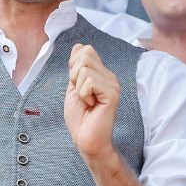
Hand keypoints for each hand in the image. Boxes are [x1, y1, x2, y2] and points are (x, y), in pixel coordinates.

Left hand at [65, 44, 120, 160]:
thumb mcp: (73, 87)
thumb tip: (79, 45)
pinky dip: (83, 94)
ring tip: (87, 101)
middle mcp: (110, 77)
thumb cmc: (80, 118)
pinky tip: (91, 105)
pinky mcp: (112, 94)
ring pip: (85, 68)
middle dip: (74, 75)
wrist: (86, 140)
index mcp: (101, 74)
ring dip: (78, 87)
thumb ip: (76, 68)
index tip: (76, 85)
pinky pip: (89, 81)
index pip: (86, 50)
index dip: (73, 65)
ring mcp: (113, 85)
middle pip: (85, 54)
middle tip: (82, 94)